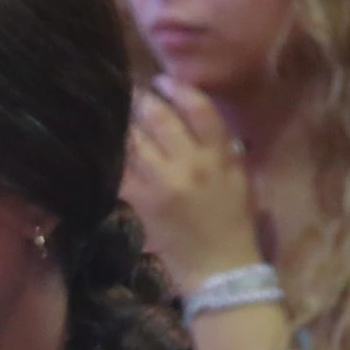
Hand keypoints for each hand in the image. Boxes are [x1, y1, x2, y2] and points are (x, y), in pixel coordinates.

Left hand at [122, 77, 261, 289]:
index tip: (164, 81)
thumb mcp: (241, 178)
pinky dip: (113, 154)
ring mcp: (162, 183)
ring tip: (118, 111)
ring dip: (124, 122)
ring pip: (135, 140)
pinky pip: (120, 170)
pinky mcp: (141, 202)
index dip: (178, 89)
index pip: (199, 109)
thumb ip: (223, 146)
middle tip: (133, 90)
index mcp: (219, 157)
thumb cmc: (235, 222)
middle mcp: (190, 164)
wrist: (220, 269)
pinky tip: (107, 144)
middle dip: (143, 98)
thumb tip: (199, 115)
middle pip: (160, 118)